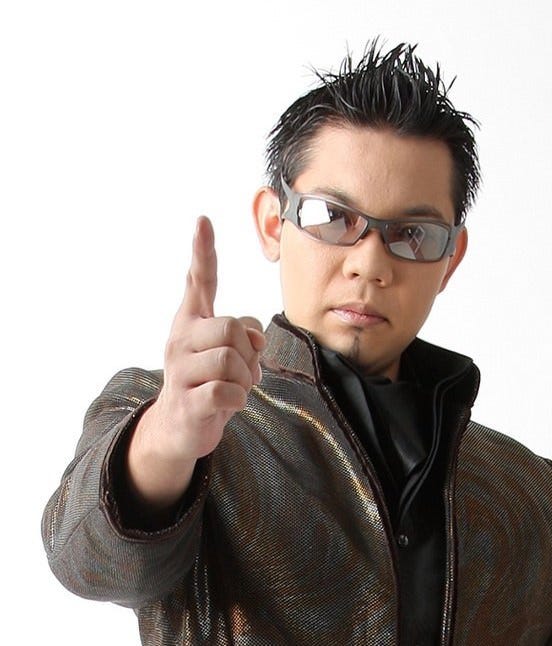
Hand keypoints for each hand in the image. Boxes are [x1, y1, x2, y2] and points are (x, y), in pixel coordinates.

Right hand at [155, 215, 265, 459]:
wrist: (178, 428)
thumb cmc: (207, 381)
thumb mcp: (226, 353)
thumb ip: (242, 334)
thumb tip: (254, 337)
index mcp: (191, 321)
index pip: (199, 281)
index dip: (203, 251)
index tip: (203, 220)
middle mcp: (180, 338)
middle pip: (232, 327)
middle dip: (248, 352)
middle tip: (244, 370)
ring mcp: (179, 370)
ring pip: (232, 360)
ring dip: (246, 379)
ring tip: (235, 388)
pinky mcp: (187, 401)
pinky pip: (227, 392)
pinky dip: (238, 400)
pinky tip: (228, 404)